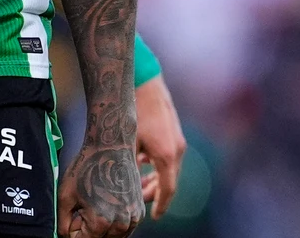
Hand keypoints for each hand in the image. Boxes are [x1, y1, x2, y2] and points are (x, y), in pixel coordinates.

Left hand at [56, 140, 143, 237]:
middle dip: (87, 230)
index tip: (74, 214)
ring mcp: (133, 217)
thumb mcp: (65, 196)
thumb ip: (63, 224)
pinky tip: (108, 206)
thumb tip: (66, 235)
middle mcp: (120, 223)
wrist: (112, 146)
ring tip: (96, 206)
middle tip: (84, 208)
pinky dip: (115, 225)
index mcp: (101, 222)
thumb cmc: (87, 168)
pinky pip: (125, 229)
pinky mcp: (139, 211)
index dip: (73, 230)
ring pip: (113, 237)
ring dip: (102, 229)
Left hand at [134, 76, 187, 218]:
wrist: (143, 82)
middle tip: (140, 202)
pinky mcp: (174, 131)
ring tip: (140, 185)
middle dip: (156, 193)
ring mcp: (177, 139)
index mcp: (166, 156)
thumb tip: (121, 189)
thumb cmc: (132, 113)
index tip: (154, 217)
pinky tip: (142, 162)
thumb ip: (128, 168)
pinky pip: (169, 155)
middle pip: (170, 180)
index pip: (167, 190)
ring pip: (169, 167)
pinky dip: (158, 164)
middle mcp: (176, 149)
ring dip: (157, 178)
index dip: (160, 206)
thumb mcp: (126, 145)